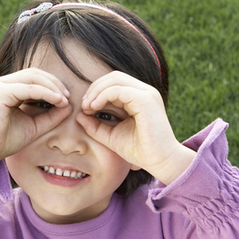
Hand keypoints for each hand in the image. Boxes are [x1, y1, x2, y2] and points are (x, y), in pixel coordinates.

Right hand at [0, 68, 71, 176]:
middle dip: (55, 83)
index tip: (67, 99)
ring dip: (52, 87)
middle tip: (68, 96)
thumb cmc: (5, 140)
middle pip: (35, 73)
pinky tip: (57, 101)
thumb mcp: (34, 126)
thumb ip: (51, 116)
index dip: (53, 84)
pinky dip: (45, 92)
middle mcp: (3, 83)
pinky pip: (27, 88)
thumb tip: (70, 106)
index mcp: (9, 88)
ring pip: (32, 77)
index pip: (35, 77)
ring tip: (64, 99)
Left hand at [76, 72, 195, 184]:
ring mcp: (146, 93)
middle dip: (94, 88)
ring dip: (96, 91)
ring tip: (87, 106)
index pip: (114, 82)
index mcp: (139, 97)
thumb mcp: (112, 136)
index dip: (96, 91)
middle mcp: (145, 91)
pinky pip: (119, 89)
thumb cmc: (139, 150)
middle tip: (83, 105)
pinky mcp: (145, 99)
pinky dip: (103, 96)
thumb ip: (96, 126)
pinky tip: (94, 107)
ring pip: (115, 79)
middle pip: (113, 77)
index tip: (85, 108)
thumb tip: (78, 115)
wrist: (159, 161)